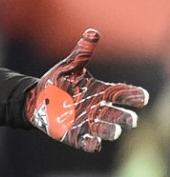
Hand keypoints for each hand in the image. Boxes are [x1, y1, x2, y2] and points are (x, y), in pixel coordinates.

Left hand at [25, 29, 148, 151]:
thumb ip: (82, 52)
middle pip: (121, 116)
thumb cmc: (56, 82)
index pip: (125, 94)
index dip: (135, 97)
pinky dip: (92, 144)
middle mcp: (99, 109)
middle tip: (129, 119)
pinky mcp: (75, 136)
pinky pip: (87, 143)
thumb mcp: (68, 66)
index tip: (141, 98)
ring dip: (112, 131)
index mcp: (102, 92)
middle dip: (127, 119)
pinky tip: (94, 144)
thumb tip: (92, 31)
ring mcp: (88, 123)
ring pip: (108, 131)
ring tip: (114, 131)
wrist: (35, 99)